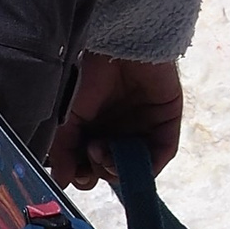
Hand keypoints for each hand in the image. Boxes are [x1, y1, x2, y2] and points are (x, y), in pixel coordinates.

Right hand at [51, 53, 183, 187]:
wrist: (117, 47)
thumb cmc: (91, 74)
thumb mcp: (70, 116)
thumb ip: (64, 149)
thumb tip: (62, 181)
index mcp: (99, 130)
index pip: (94, 166)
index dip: (86, 175)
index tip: (77, 173)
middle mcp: (122, 132)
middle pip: (115, 169)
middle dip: (100, 169)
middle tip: (91, 151)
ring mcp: (146, 128)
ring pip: (137, 166)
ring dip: (119, 169)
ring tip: (103, 150)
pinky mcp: (167, 122)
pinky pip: (162, 153)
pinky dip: (148, 164)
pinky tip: (128, 156)